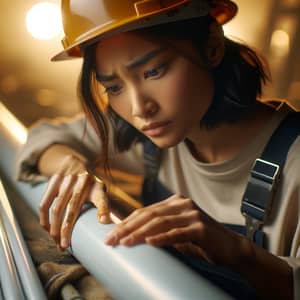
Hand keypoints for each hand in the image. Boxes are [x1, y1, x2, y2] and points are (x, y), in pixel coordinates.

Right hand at [39, 154, 110, 249]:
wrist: (75, 163)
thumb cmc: (90, 184)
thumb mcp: (100, 191)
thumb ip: (103, 207)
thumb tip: (106, 225)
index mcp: (97, 187)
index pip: (101, 198)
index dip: (103, 210)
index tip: (103, 221)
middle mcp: (83, 182)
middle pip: (73, 209)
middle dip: (67, 230)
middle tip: (64, 246)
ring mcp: (67, 180)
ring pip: (57, 208)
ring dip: (54, 227)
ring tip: (55, 241)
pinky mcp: (54, 181)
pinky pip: (45, 203)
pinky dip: (44, 218)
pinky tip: (46, 229)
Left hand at [105, 194, 244, 265]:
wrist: (231, 248)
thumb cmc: (201, 241)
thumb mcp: (177, 232)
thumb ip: (160, 230)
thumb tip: (134, 236)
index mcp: (175, 202)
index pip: (146, 211)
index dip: (127, 222)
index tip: (111, 233)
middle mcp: (182, 204)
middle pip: (149, 215)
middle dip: (127, 227)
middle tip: (111, 239)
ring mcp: (192, 214)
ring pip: (160, 222)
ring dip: (140, 233)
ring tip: (125, 242)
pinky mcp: (200, 228)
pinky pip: (177, 233)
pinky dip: (162, 238)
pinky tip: (150, 243)